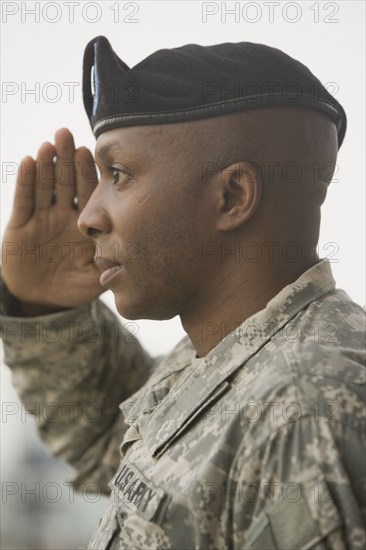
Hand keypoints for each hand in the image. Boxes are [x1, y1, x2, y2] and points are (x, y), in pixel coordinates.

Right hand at [1, 128, 103, 310]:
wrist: (41, 298)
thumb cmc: (74, 286)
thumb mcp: (94, 279)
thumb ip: (108, 267)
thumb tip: (127, 259)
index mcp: (86, 223)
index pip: (89, 193)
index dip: (88, 173)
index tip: (90, 152)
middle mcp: (65, 214)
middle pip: (67, 182)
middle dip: (67, 159)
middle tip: (67, 134)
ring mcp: (43, 217)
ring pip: (45, 186)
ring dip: (46, 165)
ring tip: (48, 145)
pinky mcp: (21, 224)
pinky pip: (24, 201)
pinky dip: (25, 182)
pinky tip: (27, 162)